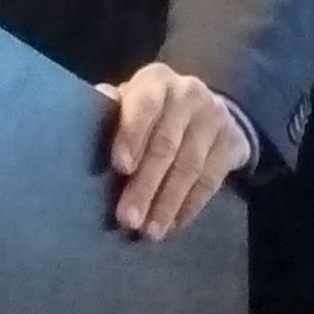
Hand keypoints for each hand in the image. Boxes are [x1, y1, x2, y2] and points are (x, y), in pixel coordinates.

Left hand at [101, 63, 252, 241]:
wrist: (207, 108)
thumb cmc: (150, 112)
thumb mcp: (129, 102)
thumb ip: (110, 112)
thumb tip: (81, 120)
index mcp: (156, 82)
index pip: (144, 106)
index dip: (132, 136)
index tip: (121, 167)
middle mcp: (188, 94)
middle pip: (166, 145)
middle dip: (145, 186)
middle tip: (128, 219)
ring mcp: (215, 118)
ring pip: (190, 167)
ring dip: (167, 204)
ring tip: (150, 231)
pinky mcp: (232, 143)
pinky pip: (210, 181)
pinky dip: (190, 207)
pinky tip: (172, 226)